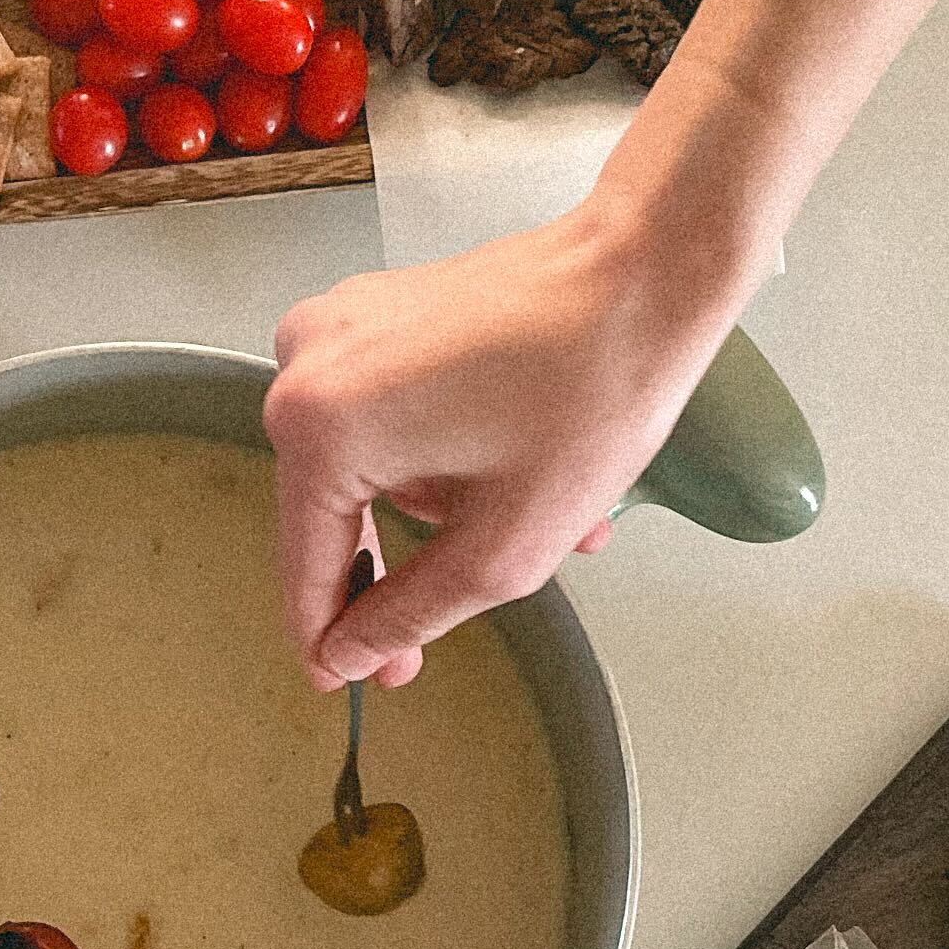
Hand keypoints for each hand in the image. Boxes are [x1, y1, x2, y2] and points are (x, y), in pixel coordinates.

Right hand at [265, 199, 743, 687]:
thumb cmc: (591, 384)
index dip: (328, 634)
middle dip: (402, 563)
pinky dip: (441, 456)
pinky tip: (512, 472)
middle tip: (439, 630)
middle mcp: (305, 364)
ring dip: (440, 508)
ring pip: (366, 467)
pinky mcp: (373, 312)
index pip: (307, 562)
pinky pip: (385, 415)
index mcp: (322, 426)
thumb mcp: (502, 546)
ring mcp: (336, 328)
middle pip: (333, 511)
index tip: (339, 678)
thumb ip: (410, 615)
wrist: (644, 269)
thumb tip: (350, 653)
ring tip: (533, 519)